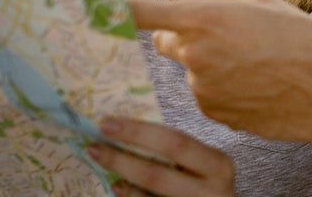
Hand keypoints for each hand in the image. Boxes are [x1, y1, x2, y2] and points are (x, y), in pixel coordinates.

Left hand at [89, 116, 234, 196]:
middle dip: (120, 159)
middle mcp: (211, 190)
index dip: (138, 133)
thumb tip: (129, 128)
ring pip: (150, 195)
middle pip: (157, 175)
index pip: (176, 143)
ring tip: (100, 162)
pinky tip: (118, 187)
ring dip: (120, 178)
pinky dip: (130, 196)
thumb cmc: (210, 182)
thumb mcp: (205, 164)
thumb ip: (180, 152)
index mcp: (218, 164)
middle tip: (94, 146)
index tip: (108, 123)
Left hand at [130, 0, 311, 144]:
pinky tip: (258, 88)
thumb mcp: (266, 4)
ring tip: (258, 67)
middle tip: (222, 39)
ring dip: (214, 68)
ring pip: (194, 73)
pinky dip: (226, 92)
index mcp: (206, 17)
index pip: (146, 13)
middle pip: (168, 44)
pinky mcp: (214, 114)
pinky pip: (210, 96)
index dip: (117, 10)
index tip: (94, 8)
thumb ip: (228, 8)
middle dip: (186, 41)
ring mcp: (202, 88)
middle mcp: (195, 53)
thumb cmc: (304, 41)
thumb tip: (214, 17)